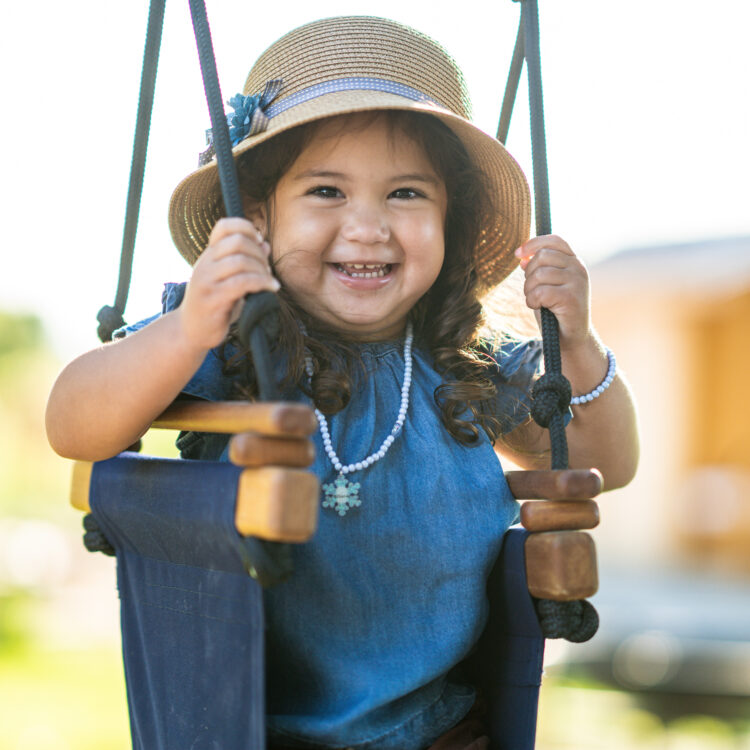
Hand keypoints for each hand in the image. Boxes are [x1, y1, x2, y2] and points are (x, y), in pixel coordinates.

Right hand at [178, 218, 279, 350]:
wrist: (191, 331)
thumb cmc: (215, 305)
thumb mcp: (229, 279)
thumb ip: (245, 261)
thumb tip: (265, 243)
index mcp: (209, 256)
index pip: (224, 226)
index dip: (246, 227)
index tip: (259, 241)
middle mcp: (205, 264)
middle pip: (237, 241)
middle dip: (259, 253)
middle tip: (267, 269)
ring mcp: (207, 281)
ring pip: (241, 261)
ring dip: (262, 270)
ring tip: (270, 282)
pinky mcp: (213, 299)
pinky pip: (242, 283)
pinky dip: (261, 283)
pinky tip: (271, 289)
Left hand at [515, 235, 591, 350]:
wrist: (571, 337)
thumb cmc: (556, 310)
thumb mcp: (546, 285)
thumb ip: (538, 270)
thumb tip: (522, 257)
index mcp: (574, 261)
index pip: (554, 240)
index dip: (533, 243)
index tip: (517, 254)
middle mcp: (578, 268)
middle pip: (542, 256)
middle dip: (528, 274)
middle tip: (531, 290)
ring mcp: (577, 282)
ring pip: (539, 274)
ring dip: (529, 290)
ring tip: (536, 301)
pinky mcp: (571, 298)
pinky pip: (540, 292)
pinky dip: (533, 301)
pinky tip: (539, 307)